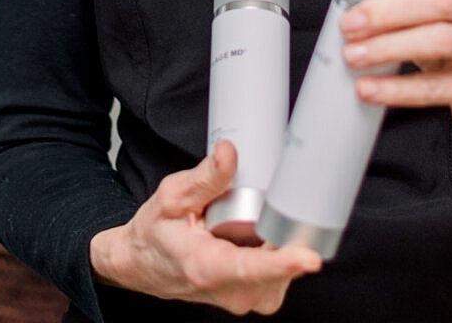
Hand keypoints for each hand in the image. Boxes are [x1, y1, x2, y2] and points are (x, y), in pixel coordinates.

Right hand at [89, 141, 322, 314]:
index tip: (308, 257)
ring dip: (278, 244)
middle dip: (283, 234)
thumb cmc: (155, 235)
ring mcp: (244, 299)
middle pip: (279, 266)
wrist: (143, 265)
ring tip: (249, 226)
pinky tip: (257, 238)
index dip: (283, 263)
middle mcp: (230, 291)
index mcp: (206, 267)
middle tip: (262, 209)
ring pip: (285, 271)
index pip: (251, 269)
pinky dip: (277, 253)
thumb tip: (229, 154)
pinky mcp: (255, 298)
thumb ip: (204, 177)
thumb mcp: (171, 197)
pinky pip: (281, 276)